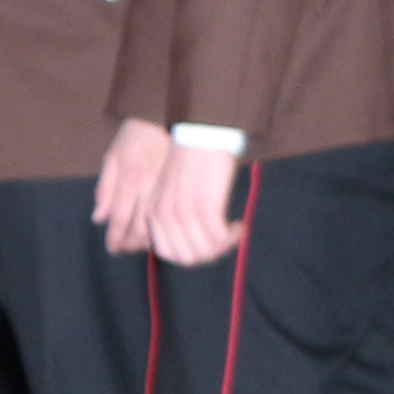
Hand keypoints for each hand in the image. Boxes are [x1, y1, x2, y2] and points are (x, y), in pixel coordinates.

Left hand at [90, 119, 172, 254]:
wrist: (163, 118)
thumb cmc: (133, 138)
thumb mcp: (112, 158)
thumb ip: (104, 189)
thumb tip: (98, 218)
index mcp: (128, 178)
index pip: (119, 217)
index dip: (115, 238)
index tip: (112, 249)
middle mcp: (147, 186)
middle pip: (138, 227)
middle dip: (130, 243)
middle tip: (123, 249)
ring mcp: (164, 187)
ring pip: (156, 224)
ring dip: (146, 239)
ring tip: (137, 244)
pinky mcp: (176, 187)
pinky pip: (168, 214)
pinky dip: (161, 227)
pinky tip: (156, 231)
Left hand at [146, 139, 245, 267]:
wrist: (201, 135)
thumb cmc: (192, 162)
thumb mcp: (172, 192)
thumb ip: (174, 217)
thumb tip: (193, 245)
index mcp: (154, 213)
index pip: (168, 254)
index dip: (191, 255)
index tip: (206, 244)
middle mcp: (165, 216)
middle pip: (188, 258)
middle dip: (210, 255)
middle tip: (224, 241)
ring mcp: (184, 213)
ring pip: (206, 252)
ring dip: (224, 247)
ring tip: (233, 232)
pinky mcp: (205, 207)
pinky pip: (220, 239)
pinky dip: (233, 237)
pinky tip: (239, 224)